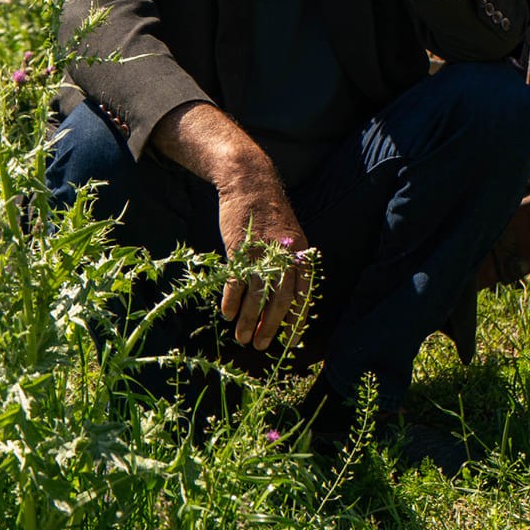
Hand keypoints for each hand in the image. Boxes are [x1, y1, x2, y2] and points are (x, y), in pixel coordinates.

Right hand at [215, 167, 310, 349]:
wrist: (250, 183)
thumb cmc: (269, 215)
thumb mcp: (289, 237)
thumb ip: (290, 265)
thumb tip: (285, 301)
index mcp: (301, 254)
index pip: (303, 295)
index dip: (296, 320)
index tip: (290, 341)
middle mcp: (285, 255)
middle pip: (280, 300)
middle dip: (270, 326)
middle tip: (260, 346)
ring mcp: (262, 252)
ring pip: (256, 295)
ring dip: (248, 320)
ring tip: (242, 338)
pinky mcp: (240, 248)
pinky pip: (235, 281)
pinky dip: (231, 300)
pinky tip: (227, 314)